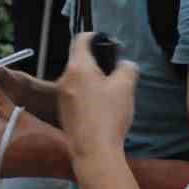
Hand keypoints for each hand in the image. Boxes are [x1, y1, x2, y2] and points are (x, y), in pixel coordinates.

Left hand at [58, 32, 137, 163]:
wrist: (94, 151)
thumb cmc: (109, 115)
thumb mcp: (126, 87)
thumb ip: (127, 68)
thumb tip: (125, 65)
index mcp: (78, 67)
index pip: (81, 39)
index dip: (94, 36)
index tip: (106, 42)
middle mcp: (64, 79)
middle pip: (79, 60)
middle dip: (97, 62)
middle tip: (115, 72)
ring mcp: (62, 97)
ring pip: (78, 79)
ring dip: (92, 80)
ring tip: (112, 92)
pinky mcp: (64, 112)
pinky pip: (76, 95)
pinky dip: (88, 95)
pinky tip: (102, 108)